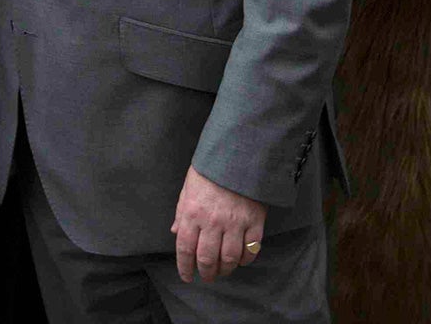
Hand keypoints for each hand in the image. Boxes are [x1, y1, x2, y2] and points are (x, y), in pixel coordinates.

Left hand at [172, 166, 265, 282]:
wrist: (238, 153)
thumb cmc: (210, 169)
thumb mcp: (188, 187)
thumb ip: (181, 211)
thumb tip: (176, 233)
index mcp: (192, 212)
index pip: (185, 249)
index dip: (185, 267)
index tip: (187, 276)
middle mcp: (212, 221)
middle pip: (207, 259)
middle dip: (206, 273)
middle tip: (207, 277)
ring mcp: (235, 222)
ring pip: (229, 258)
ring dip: (225, 270)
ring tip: (223, 271)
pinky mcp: (254, 221)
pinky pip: (251, 249)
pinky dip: (246, 259)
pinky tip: (241, 260)